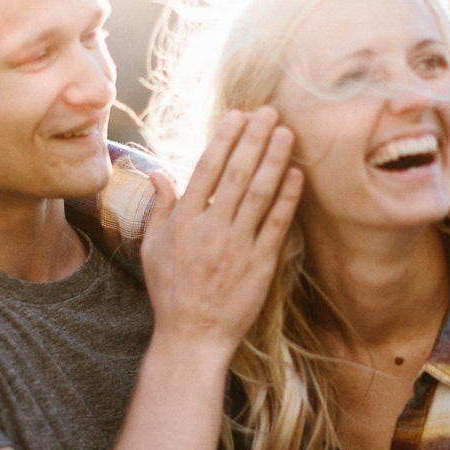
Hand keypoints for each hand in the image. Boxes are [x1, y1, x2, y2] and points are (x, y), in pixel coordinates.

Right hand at [140, 107, 301, 353]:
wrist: (192, 337)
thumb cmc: (169, 292)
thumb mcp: (152, 247)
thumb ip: (159, 206)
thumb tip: (157, 173)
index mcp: (184, 221)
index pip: (206, 169)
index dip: (224, 139)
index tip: (237, 115)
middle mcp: (211, 228)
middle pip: (236, 174)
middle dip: (254, 139)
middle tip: (270, 111)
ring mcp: (237, 246)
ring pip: (259, 194)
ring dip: (274, 160)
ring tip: (286, 132)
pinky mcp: (260, 264)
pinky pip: (277, 224)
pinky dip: (287, 198)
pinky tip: (296, 174)